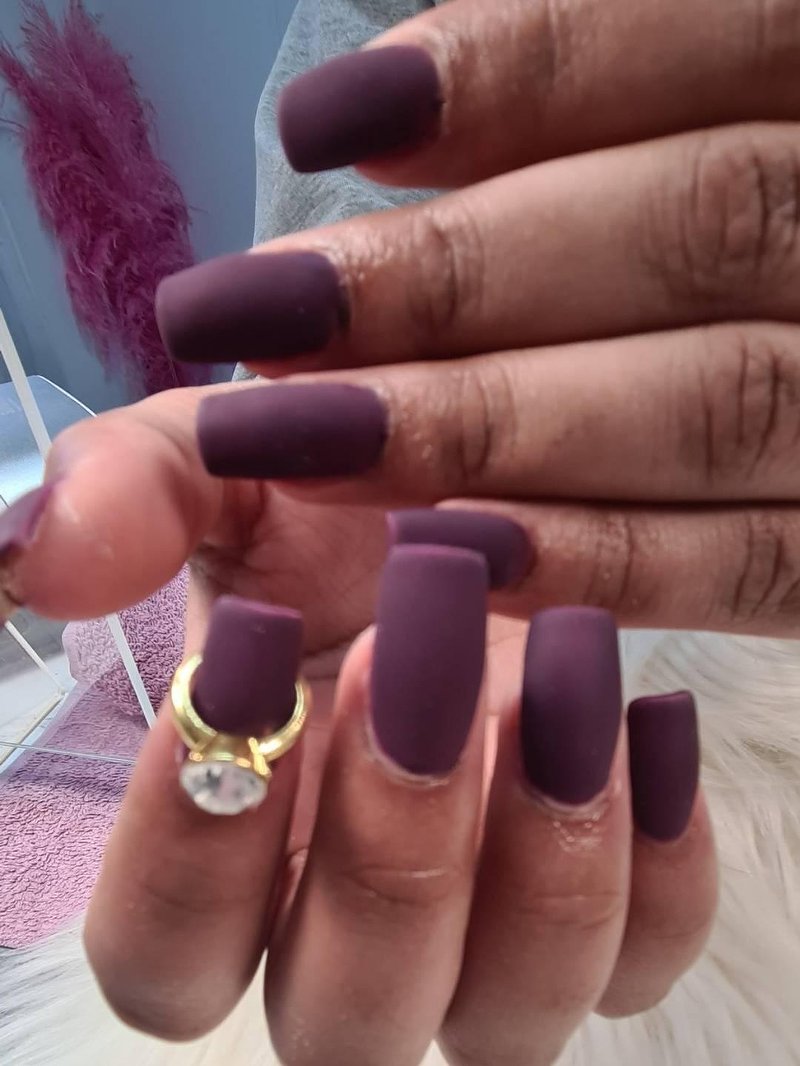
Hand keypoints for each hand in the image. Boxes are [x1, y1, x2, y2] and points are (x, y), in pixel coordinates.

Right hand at [0, 394, 714, 1063]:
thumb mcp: (228, 471)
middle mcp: (352, 923)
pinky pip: (645, 961)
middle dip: (386, 844)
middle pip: (343, 1018)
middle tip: (410, 650)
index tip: (249, 649)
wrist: (468, 500)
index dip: (191, 843)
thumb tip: (29, 550)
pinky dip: (659, 864)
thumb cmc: (331, 501)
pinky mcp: (609, 900)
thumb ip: (133, 499)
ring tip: (562, 661)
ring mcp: (488, 929)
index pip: (166, 955)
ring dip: (539, 855)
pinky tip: (645, 713)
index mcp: (235, 843)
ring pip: (504, 1019)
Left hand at [155, 0, 799, 637]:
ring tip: (294, 437)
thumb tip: (385, 110)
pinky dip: (600, 555)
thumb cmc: (710, 239)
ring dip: (487, 424)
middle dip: (456, 274)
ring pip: (717, 401)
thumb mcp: (682, 134)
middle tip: (250, 314)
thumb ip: (590, 104)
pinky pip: (756, 565)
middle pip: (698, 226)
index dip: (523, 70)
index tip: (320, 126)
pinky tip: (444, 542)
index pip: (720, 35)